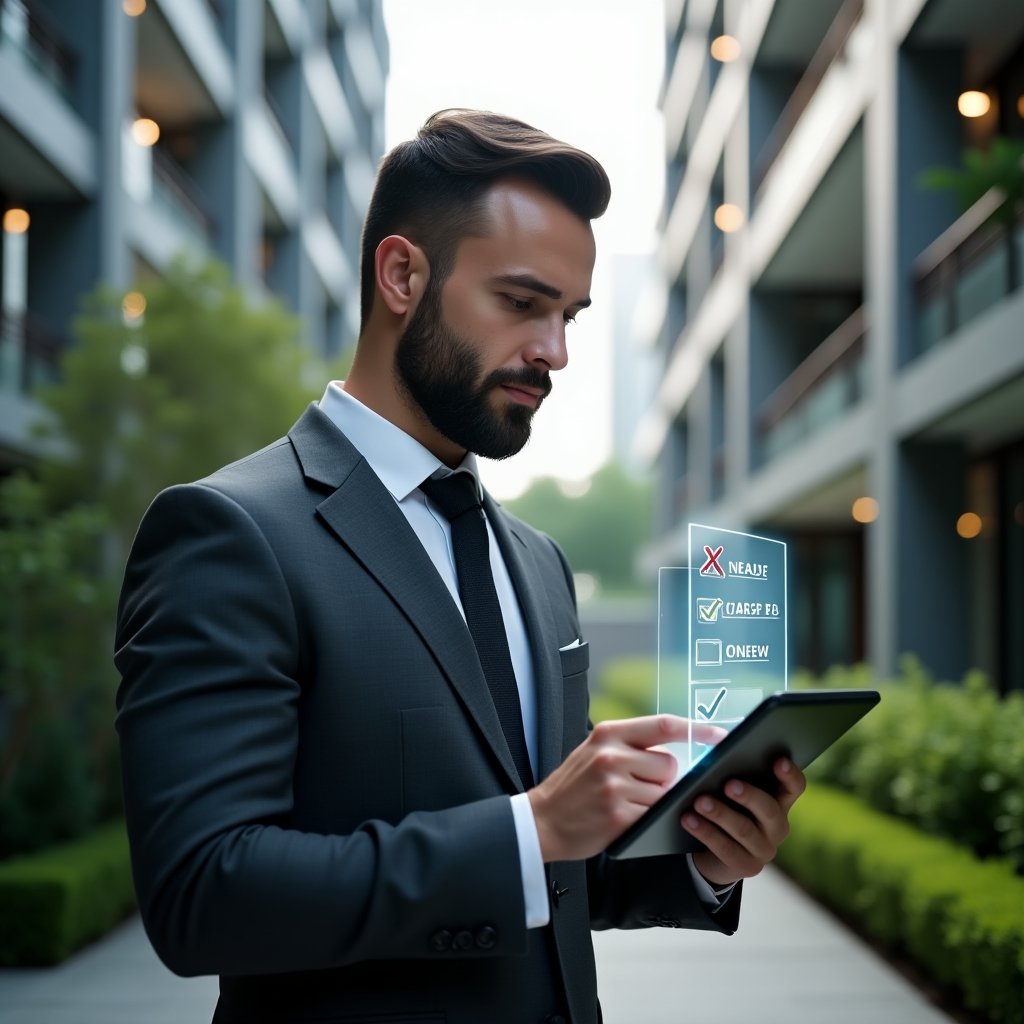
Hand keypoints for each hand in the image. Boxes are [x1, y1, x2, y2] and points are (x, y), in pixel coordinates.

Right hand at [528, 715, 726, 862]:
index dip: (697, 729)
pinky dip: (646, 819)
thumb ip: (630, 746)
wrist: (541, 820)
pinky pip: (653, 814)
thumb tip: (674, 752)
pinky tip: (622, 818)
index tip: (721, 735)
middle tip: (637, 787)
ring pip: (664, 792)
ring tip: (624, 803)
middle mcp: (612, 755)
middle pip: (670, 765)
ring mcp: (614, 786)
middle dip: (663, 779)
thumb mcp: (594, 751)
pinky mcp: (618, 815)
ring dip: (654, 801)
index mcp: (608, 733)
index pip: (664, 725)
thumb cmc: (572, 787)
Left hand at [685, 757, 806, 886]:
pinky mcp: (746, 866)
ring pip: (744, 830)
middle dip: (749, 796)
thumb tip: (716, 758)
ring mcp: (764, 849)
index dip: (789, 774)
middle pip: (770, 810)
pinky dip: (705, 831)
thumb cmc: (727, 809)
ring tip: (699, 801)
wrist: (716, 854)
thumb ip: (734, 777)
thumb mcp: (733, 794)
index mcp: (779, 802)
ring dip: (720, 813)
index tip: (778, 761)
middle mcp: (778, 827)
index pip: (794, 787)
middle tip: (728, 784)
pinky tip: (688, 819)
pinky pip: (725, 848)